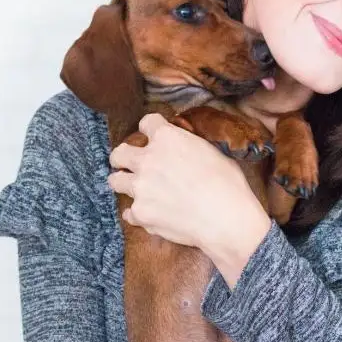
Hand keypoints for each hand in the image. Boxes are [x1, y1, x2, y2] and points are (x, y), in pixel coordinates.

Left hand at [107, 112, 270, 257]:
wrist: (225, 218)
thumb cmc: (227, 183)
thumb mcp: (212, 151)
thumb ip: (188, 146)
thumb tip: (184, 148)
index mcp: (167, 138)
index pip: (146, 122)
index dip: (151, 129)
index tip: (153, 136)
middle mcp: (147, 159)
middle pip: (119, 153)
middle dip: (124, 157)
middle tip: (133, 164)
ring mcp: (140, 187)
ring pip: (115, 180)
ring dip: (125, 183)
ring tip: (138, 189)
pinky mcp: (140, 213)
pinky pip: (129, 212)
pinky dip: (138, 213)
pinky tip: (150, 214)